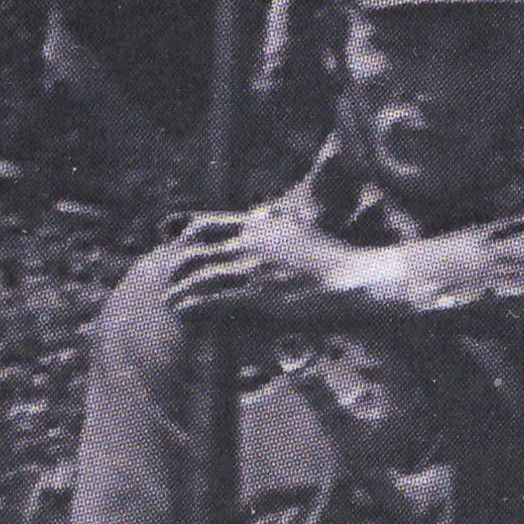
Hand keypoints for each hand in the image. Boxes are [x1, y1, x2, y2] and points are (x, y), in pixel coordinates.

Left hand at [152, 198, 356, 333]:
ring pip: (202, 276)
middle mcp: (251, 242)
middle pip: (197, 250)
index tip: (177, 248)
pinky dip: (194, 304)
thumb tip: (262, 213)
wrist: (354, 278)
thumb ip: (277, 219)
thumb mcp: (303, 226)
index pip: (208, 224)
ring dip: (181, 289)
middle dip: (177, 266)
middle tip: (170, 278)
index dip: (185, 237)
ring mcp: (254, 268)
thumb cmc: (335, 256)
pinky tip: (184, 310)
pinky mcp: (258, 294)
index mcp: (261, 224)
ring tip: (170, 299)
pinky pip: (215, 298)